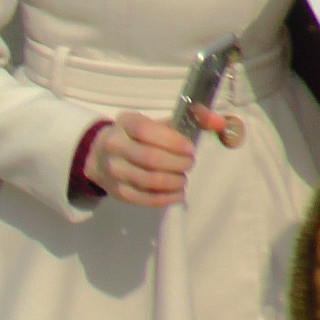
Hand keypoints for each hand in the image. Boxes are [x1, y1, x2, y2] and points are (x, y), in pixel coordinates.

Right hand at [84, 109, 225, 207]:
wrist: (99, 157)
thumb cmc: (136, 138)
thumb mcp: (155, 124)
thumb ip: (190, 120)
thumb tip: (219, 122)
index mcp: (124, 124)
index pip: (145, 131)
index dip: (172, 141)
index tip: (189, 148)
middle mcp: (114, 146)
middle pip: (151, 158)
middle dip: (178, 163)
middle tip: (189, 163)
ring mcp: (115, 171)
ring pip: (151, 180)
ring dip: (175, 181)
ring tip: (182, 177)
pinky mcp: (118, 192)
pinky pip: (148, 199)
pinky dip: (169, 198)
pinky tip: (178, 192)